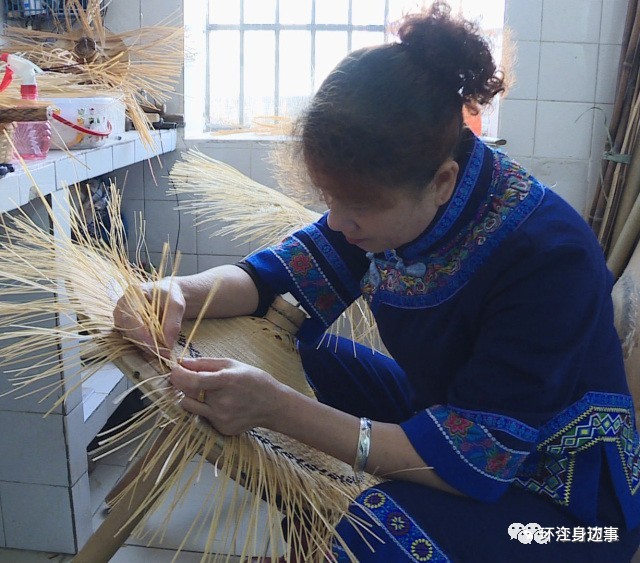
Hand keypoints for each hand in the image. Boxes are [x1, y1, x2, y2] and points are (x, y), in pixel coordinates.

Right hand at [112, 277, 185, 357]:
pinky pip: (133, 340)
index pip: (131, 318)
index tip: (157, 347)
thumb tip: (167, 345)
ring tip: (165, 351)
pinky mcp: (126, 328)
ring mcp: (121, 318)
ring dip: (147, 347)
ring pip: (131, 338)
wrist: (168, 296)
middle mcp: (121, 307)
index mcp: (132, 295)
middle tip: (165, 354)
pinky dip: (146, 346)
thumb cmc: (171, 296)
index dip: (143, 335)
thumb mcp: (177, 305)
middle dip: (147, 344)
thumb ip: (173, 323)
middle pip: (129, 330)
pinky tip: (159, 348)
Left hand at [170, 357, 285, 434]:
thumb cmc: (254, 380)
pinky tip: (224, 405)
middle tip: (193, 379)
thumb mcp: (233, 364)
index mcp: (225, 382)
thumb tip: (182, 362)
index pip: (192, 380)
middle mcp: (221, 402)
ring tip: (209, 393)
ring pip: (191, 406)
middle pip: (188, 393)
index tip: (173, 370)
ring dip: (192, 398)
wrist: (273, 405)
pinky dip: (207, 409)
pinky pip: (203, 417)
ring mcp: (221, 418)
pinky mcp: (221, 429)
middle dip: (185, 384)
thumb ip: (205, 363)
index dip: (177, 375)